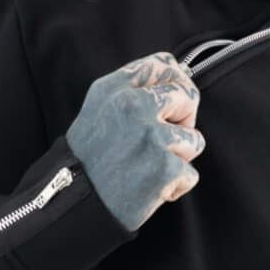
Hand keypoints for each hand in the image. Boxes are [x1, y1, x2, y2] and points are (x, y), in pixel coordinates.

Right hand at [66, 51, 205, 232]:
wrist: (75, 205)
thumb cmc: (89, 160)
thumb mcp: (97, 109)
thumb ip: (130, 87)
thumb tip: (176, 73)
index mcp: (114, 89)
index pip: (164, 64)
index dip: (174, 84)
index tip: (170, 104)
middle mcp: (133, 106)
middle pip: (188, 95)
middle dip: (183, 120)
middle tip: (157, 143)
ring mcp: (151, 136)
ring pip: (194, 139)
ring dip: (177, 158)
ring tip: (147, 167)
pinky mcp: (165, 167)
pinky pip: (191, 174)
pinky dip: (174, 186)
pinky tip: (149, 188)